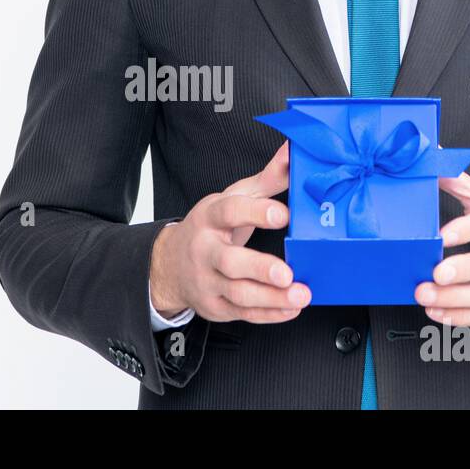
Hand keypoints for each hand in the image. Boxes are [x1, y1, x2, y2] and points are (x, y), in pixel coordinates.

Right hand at [149, 143, 311, 323]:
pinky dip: (269, 314)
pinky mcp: (215, 306)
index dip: (256, 213)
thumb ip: (266, 180)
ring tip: (299, 295)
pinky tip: (290, 308)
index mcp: (210, 218)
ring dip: (271, 297)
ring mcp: (208, 281)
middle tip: (286, 272)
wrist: (170, 265)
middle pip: (231, 261)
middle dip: (260, 268)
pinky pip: (244, 313)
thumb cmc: (210, 228)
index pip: (230, 212)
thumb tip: (291, 154)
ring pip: (239, 293)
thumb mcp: (232, 199)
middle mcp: (206, 251)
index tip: (282, 214)